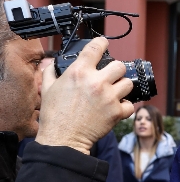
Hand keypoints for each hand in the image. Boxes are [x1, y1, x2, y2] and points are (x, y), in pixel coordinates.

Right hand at [35, 37, 134, 153]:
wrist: (63, 138)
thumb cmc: (54, 115)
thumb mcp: (46, 88)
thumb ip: (51, 72)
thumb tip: (53, 63)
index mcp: (79, 72)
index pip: (96, 48)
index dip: (102, 43)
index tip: (104, 43)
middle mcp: (96, 82)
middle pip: (119, 65)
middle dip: (115, 70)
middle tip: (110, 76)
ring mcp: (109, 97)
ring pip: (128, 83)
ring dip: (122, 87)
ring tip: (114, 92)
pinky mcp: (116, 112)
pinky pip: (130, 105)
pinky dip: (125, 106)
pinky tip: (116, 107)